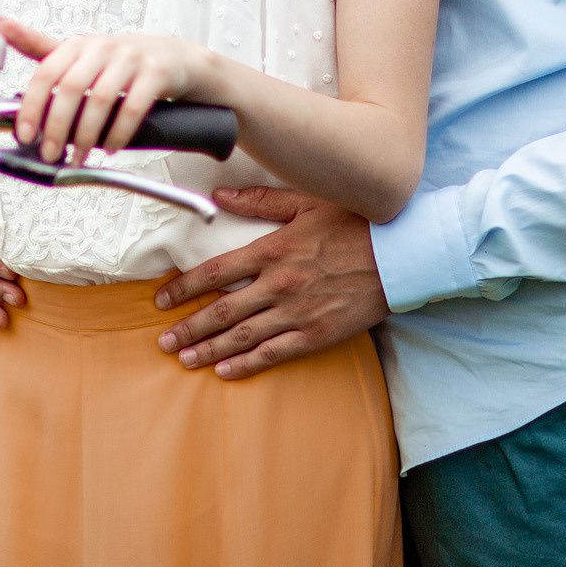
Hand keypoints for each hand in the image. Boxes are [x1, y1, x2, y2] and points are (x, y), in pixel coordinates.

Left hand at [0, 16, 209, 164]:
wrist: (175, 58)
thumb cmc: (120, 60)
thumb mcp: (80, 53)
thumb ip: (41, 48)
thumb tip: (1, 26)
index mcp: (78, 44)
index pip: (46, 73)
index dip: (32, 106)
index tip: (25, 134)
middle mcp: (103, 46)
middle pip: (71, 88)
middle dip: (57, 127)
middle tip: (51, 154)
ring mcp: (132, 58)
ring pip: (101, 99)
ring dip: (86, 135)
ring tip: (79, 156)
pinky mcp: (157, 73)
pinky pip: (134, 107)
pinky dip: (119, 133)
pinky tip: (110, 147)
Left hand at [152, 186, 386, 379]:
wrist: (402, 256)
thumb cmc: (356, 223)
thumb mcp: (306, 201)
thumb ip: (259, 201)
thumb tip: (219, 196)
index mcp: (272, 250)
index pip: (214, 272)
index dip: (183, 288)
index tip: (162, 299)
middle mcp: (279, 284)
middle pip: (222, 311)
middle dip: (188, 328)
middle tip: (163, 342)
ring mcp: (298, 312)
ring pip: (243, 337)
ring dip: (208, 349)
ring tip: (184, 359)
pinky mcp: (317, 334)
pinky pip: (274, 353)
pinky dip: (246, 364)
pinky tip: (225, 370)